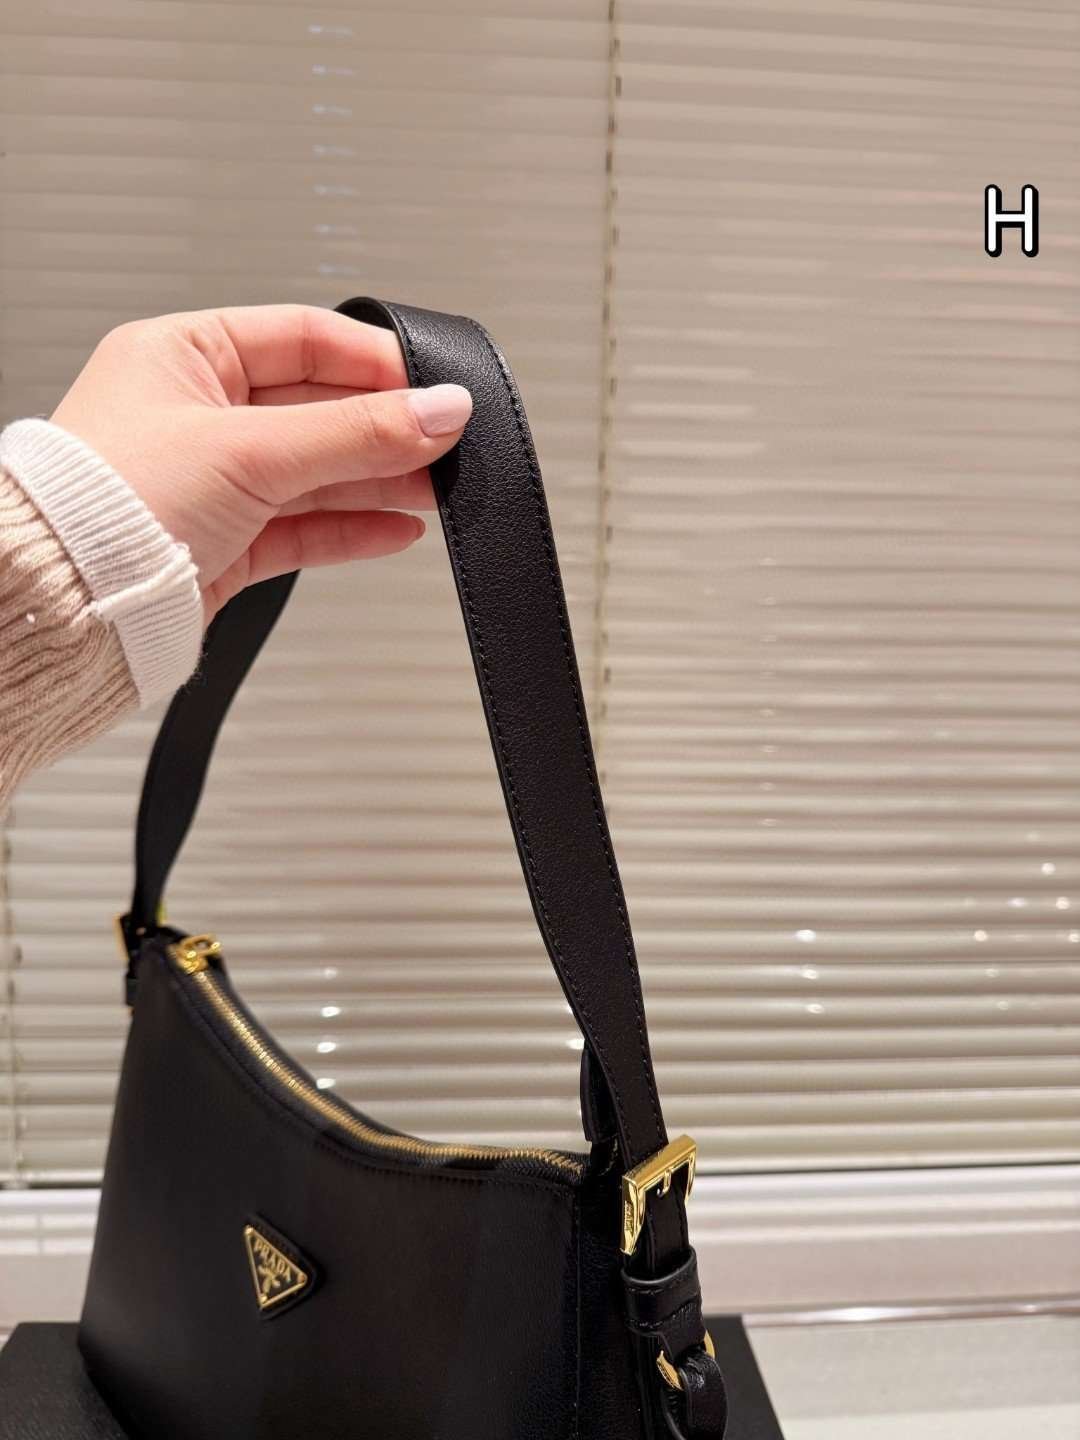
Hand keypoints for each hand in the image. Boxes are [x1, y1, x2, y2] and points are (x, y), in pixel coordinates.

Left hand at [50, 305, 471, 616]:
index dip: (374, 362)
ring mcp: (212, 481)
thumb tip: (439, 409)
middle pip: (319, 409)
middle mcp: (197, 413)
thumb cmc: (107, 506)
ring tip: (437, 491)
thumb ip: (356, 433)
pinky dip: (352, 527)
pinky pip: (303, 525)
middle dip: (387, 429)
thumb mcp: (249, 450)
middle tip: (447, 445)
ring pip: (318, 471)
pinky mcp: (225, 542)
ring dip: (380, 481)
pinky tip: (396, 529)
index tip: (433, 387)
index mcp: (182, 355)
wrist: (67, 606)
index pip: (303, 338)